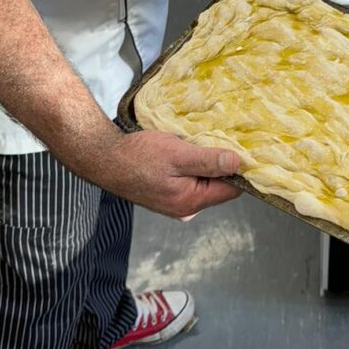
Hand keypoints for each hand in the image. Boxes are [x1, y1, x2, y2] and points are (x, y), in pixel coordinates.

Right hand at [99, 129, 241, 217]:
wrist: (105, 159)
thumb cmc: (139, 156)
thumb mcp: (178, 154)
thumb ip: (208, 161)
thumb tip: (238, 163)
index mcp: (191, 202)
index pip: (232, 189)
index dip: (240, 169)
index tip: (243, 147)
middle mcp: (186, 209)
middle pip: (219, 186)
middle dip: (222, 165)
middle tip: (220, 139)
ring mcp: (176, 203)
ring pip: (205, 182)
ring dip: (206, 163)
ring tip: (202, 142)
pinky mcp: (167, 195)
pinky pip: (191, 181)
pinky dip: (193, 166)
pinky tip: (187, 151)